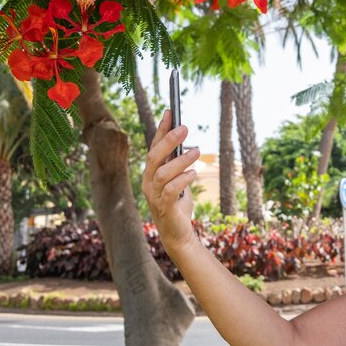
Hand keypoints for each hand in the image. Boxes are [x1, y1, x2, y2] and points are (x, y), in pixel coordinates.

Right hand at [142, 110, 199, 252]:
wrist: (177, 233)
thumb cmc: (178, 203)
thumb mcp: (178, 179)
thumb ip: (178, 163)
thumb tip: (184, 139)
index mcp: (151, 172)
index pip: (154, 146)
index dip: (161, 128)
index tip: (170, 111)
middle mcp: (148, 181)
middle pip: (154, 156)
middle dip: (169, 139)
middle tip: (184, 127)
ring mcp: (153, 195)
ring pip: (163, 172)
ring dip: (180, 160)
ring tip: (197, 151)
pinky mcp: (163, 207)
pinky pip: (170, 191)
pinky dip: (182, 180)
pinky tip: (193, 173)